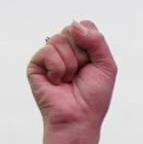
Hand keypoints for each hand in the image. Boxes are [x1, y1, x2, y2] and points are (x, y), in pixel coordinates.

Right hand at [26, 21, 116, 143]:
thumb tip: (74, 25)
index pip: (85, 26)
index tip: (93, 63)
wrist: (79, 118)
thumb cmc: (94, 96)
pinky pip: (47, 51)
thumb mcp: (106, 65)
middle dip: (82, 55)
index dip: (91, 42)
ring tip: (69, 80)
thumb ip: (97, 41)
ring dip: (70, 64)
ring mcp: (49, 56)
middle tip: (81, 74)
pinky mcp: (36, 64)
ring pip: (59, 40)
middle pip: (72, 30)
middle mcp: (65, 49)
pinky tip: (58, 81)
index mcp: (82, 47)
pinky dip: (58, 68)